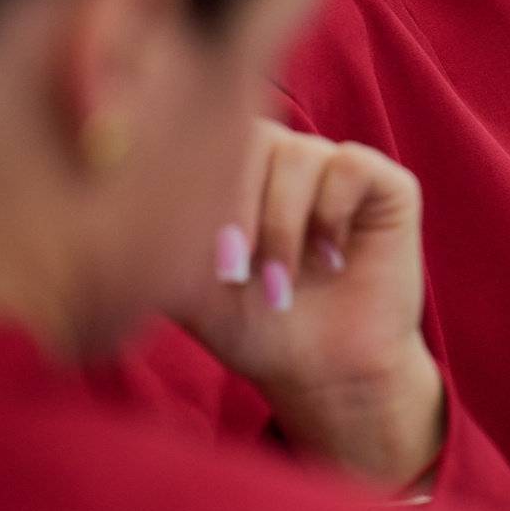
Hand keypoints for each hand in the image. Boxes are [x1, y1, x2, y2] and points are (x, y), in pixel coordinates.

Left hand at [166, 120, 444, 490]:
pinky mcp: (385, 183)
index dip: (200, 190)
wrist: (322, 372)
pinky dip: (332, 211)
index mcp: (234, 171)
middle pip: (251, 138)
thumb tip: (124, 195)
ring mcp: (333, 166)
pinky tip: (331, 257)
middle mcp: (283, 159)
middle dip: (238, 208)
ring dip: (283, 225)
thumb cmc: (253, 328)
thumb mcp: (187, 283)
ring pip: (299, 154)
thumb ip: (158, 235)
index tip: (201, 260)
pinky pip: (350, 165)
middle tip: (235, 273)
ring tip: (280, 283)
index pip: (206, 138)